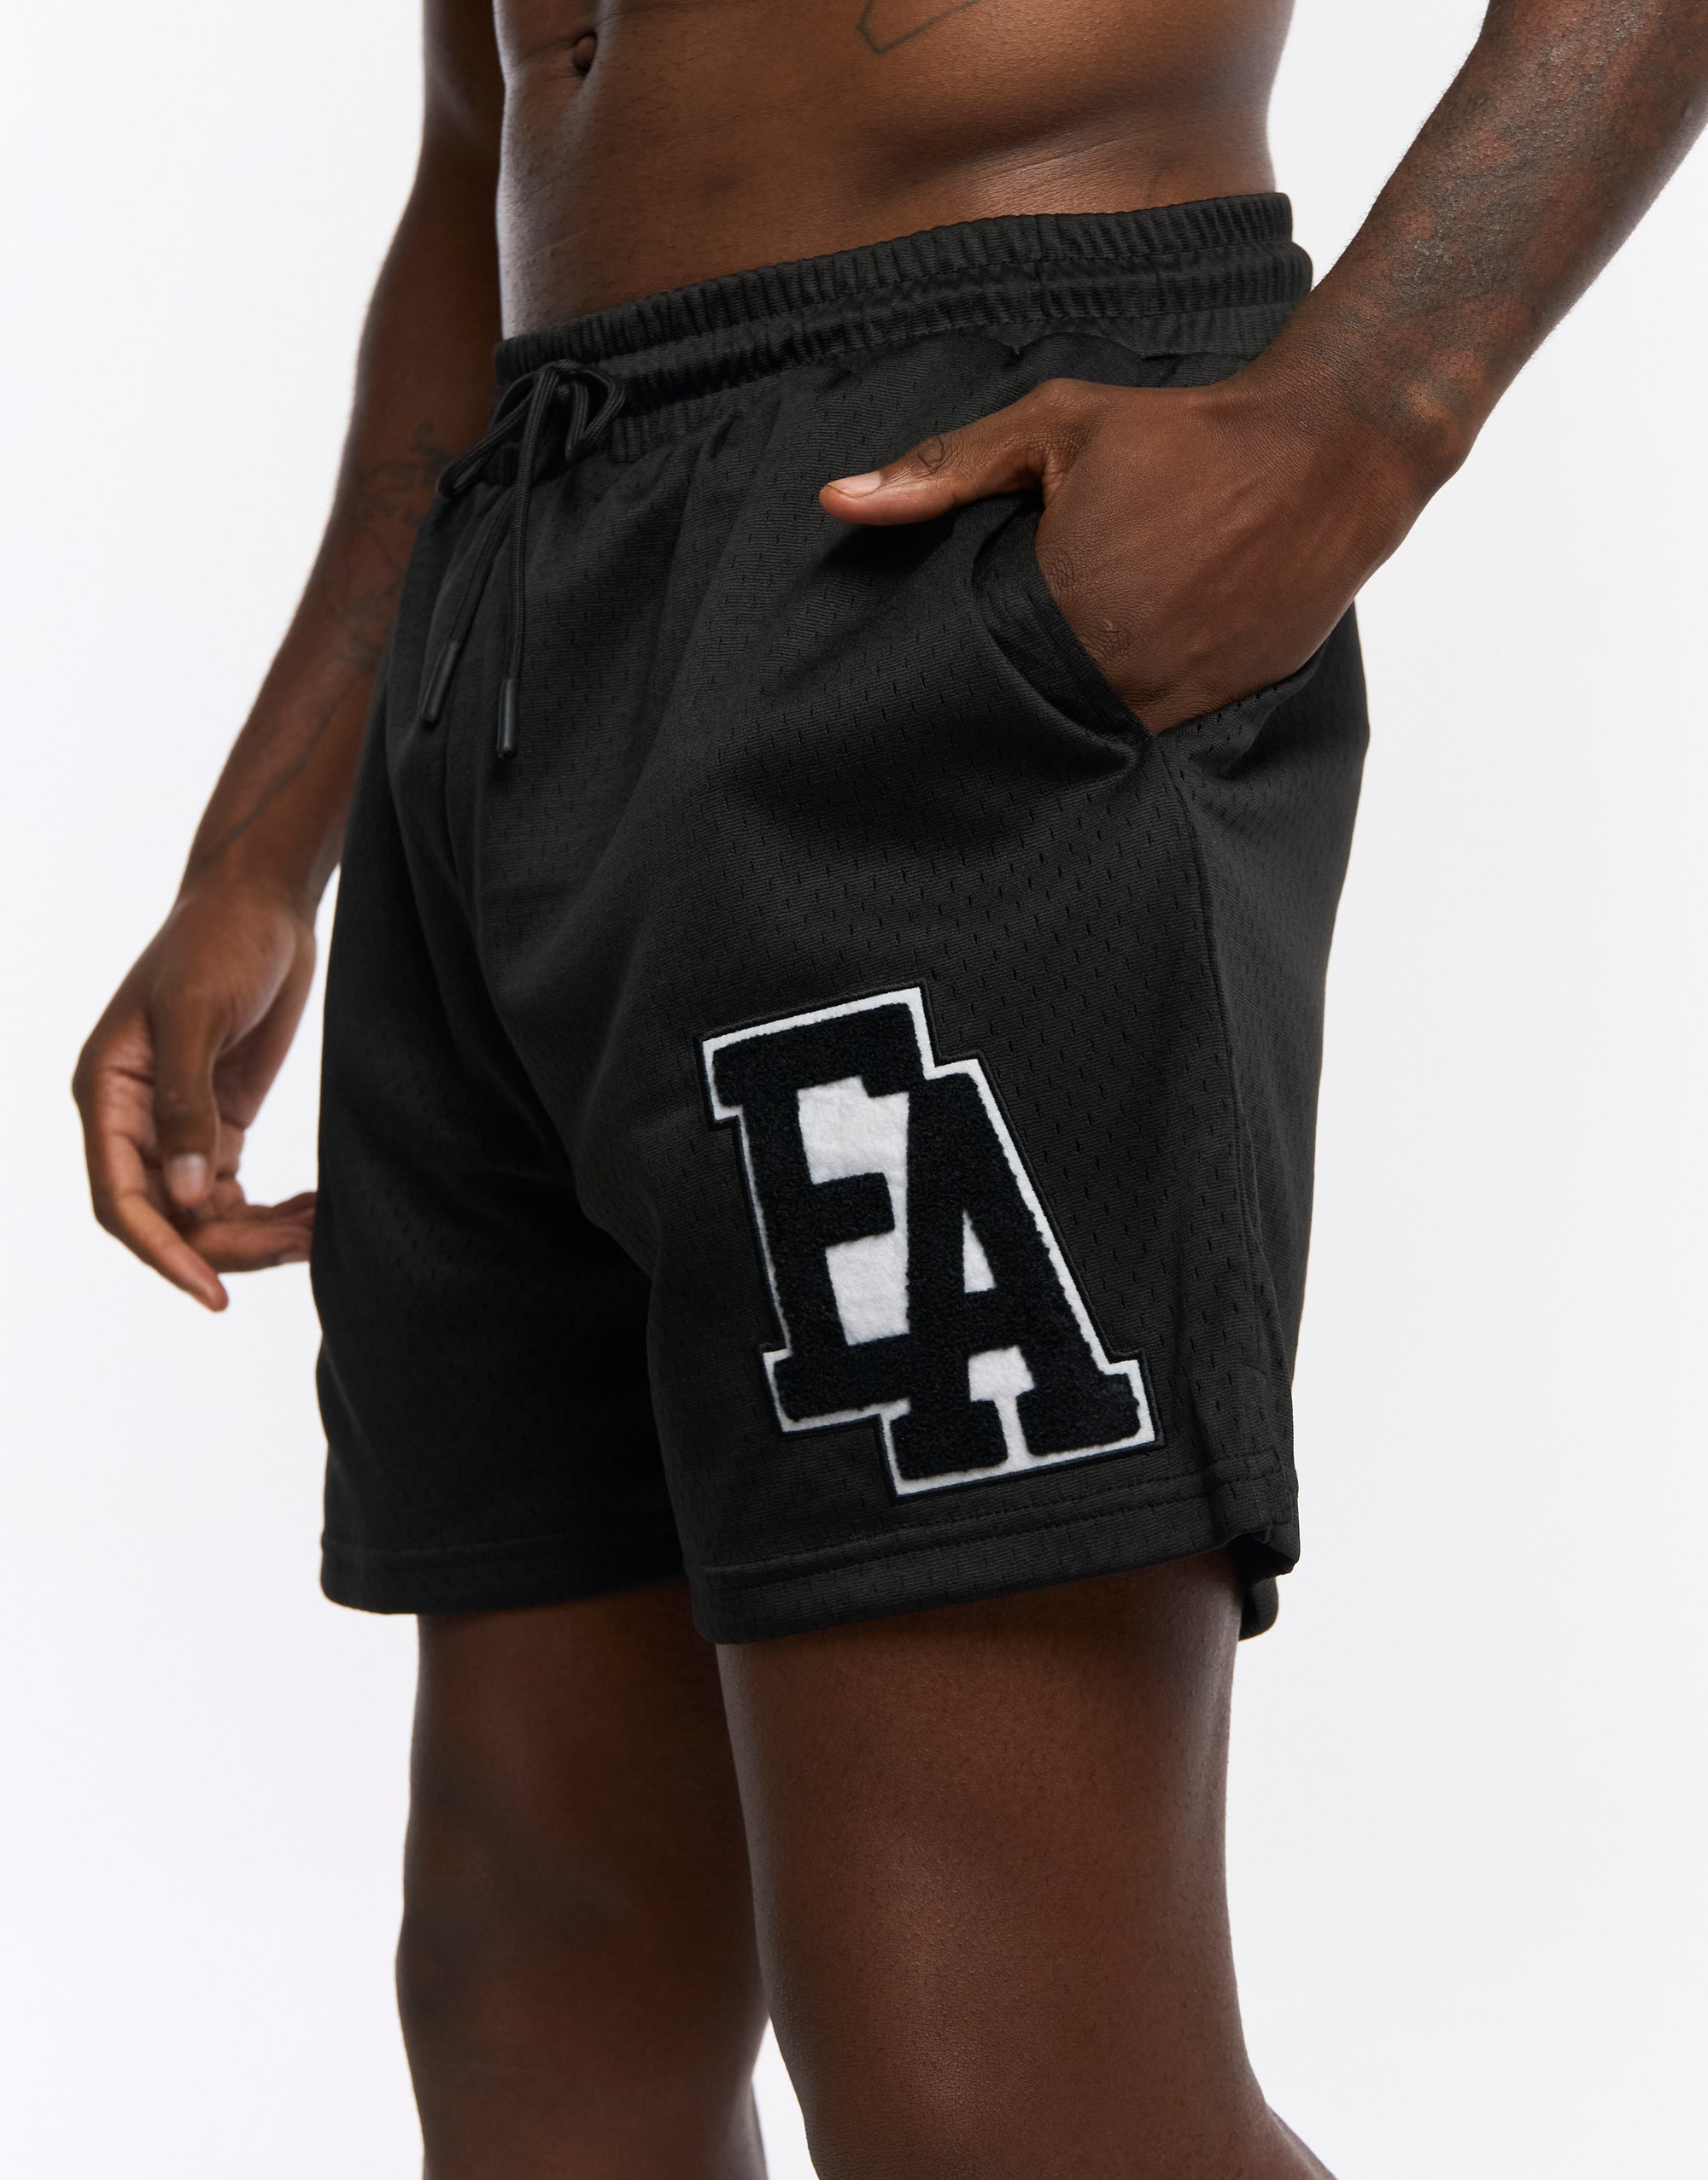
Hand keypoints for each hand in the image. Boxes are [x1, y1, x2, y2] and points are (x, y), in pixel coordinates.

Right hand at [73, 880, 319, 1310]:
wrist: (263, 902)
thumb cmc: (219, 941)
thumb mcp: (197, 1016)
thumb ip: (188, 1107)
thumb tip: (189, 1197)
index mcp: (107, 1095)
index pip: (121, 1201)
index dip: (163, 1253)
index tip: (213, 1293)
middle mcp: (133, 1120)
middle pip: (171, 1217)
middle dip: (232, 1244)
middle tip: (303, 1245)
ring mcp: (179, 1126)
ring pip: (207, 1213)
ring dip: (260, 1233)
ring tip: (322, 1229)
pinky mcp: (222, 1122)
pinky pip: (236, 1192)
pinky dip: (273, 1212)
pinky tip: (317, 1214)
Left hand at [821, 361, 1425, 731]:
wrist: (1326, 457)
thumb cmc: (1184, 435)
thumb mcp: (1056, 428)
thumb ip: (944, 468)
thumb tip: (838, 500)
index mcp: (1059, 607)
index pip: (968, 676)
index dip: (946, 673)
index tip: (926, 667)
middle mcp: (1111, 669)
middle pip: (1023, 714)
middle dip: (1000, 698)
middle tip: (977, 681)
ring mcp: (1167, 699)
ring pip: (1083, 733)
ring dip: (1059, 716)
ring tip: (1039, 685)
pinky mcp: (1213, 710)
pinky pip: (1143, 734)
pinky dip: (1119, 717)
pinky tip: (1106, 684)